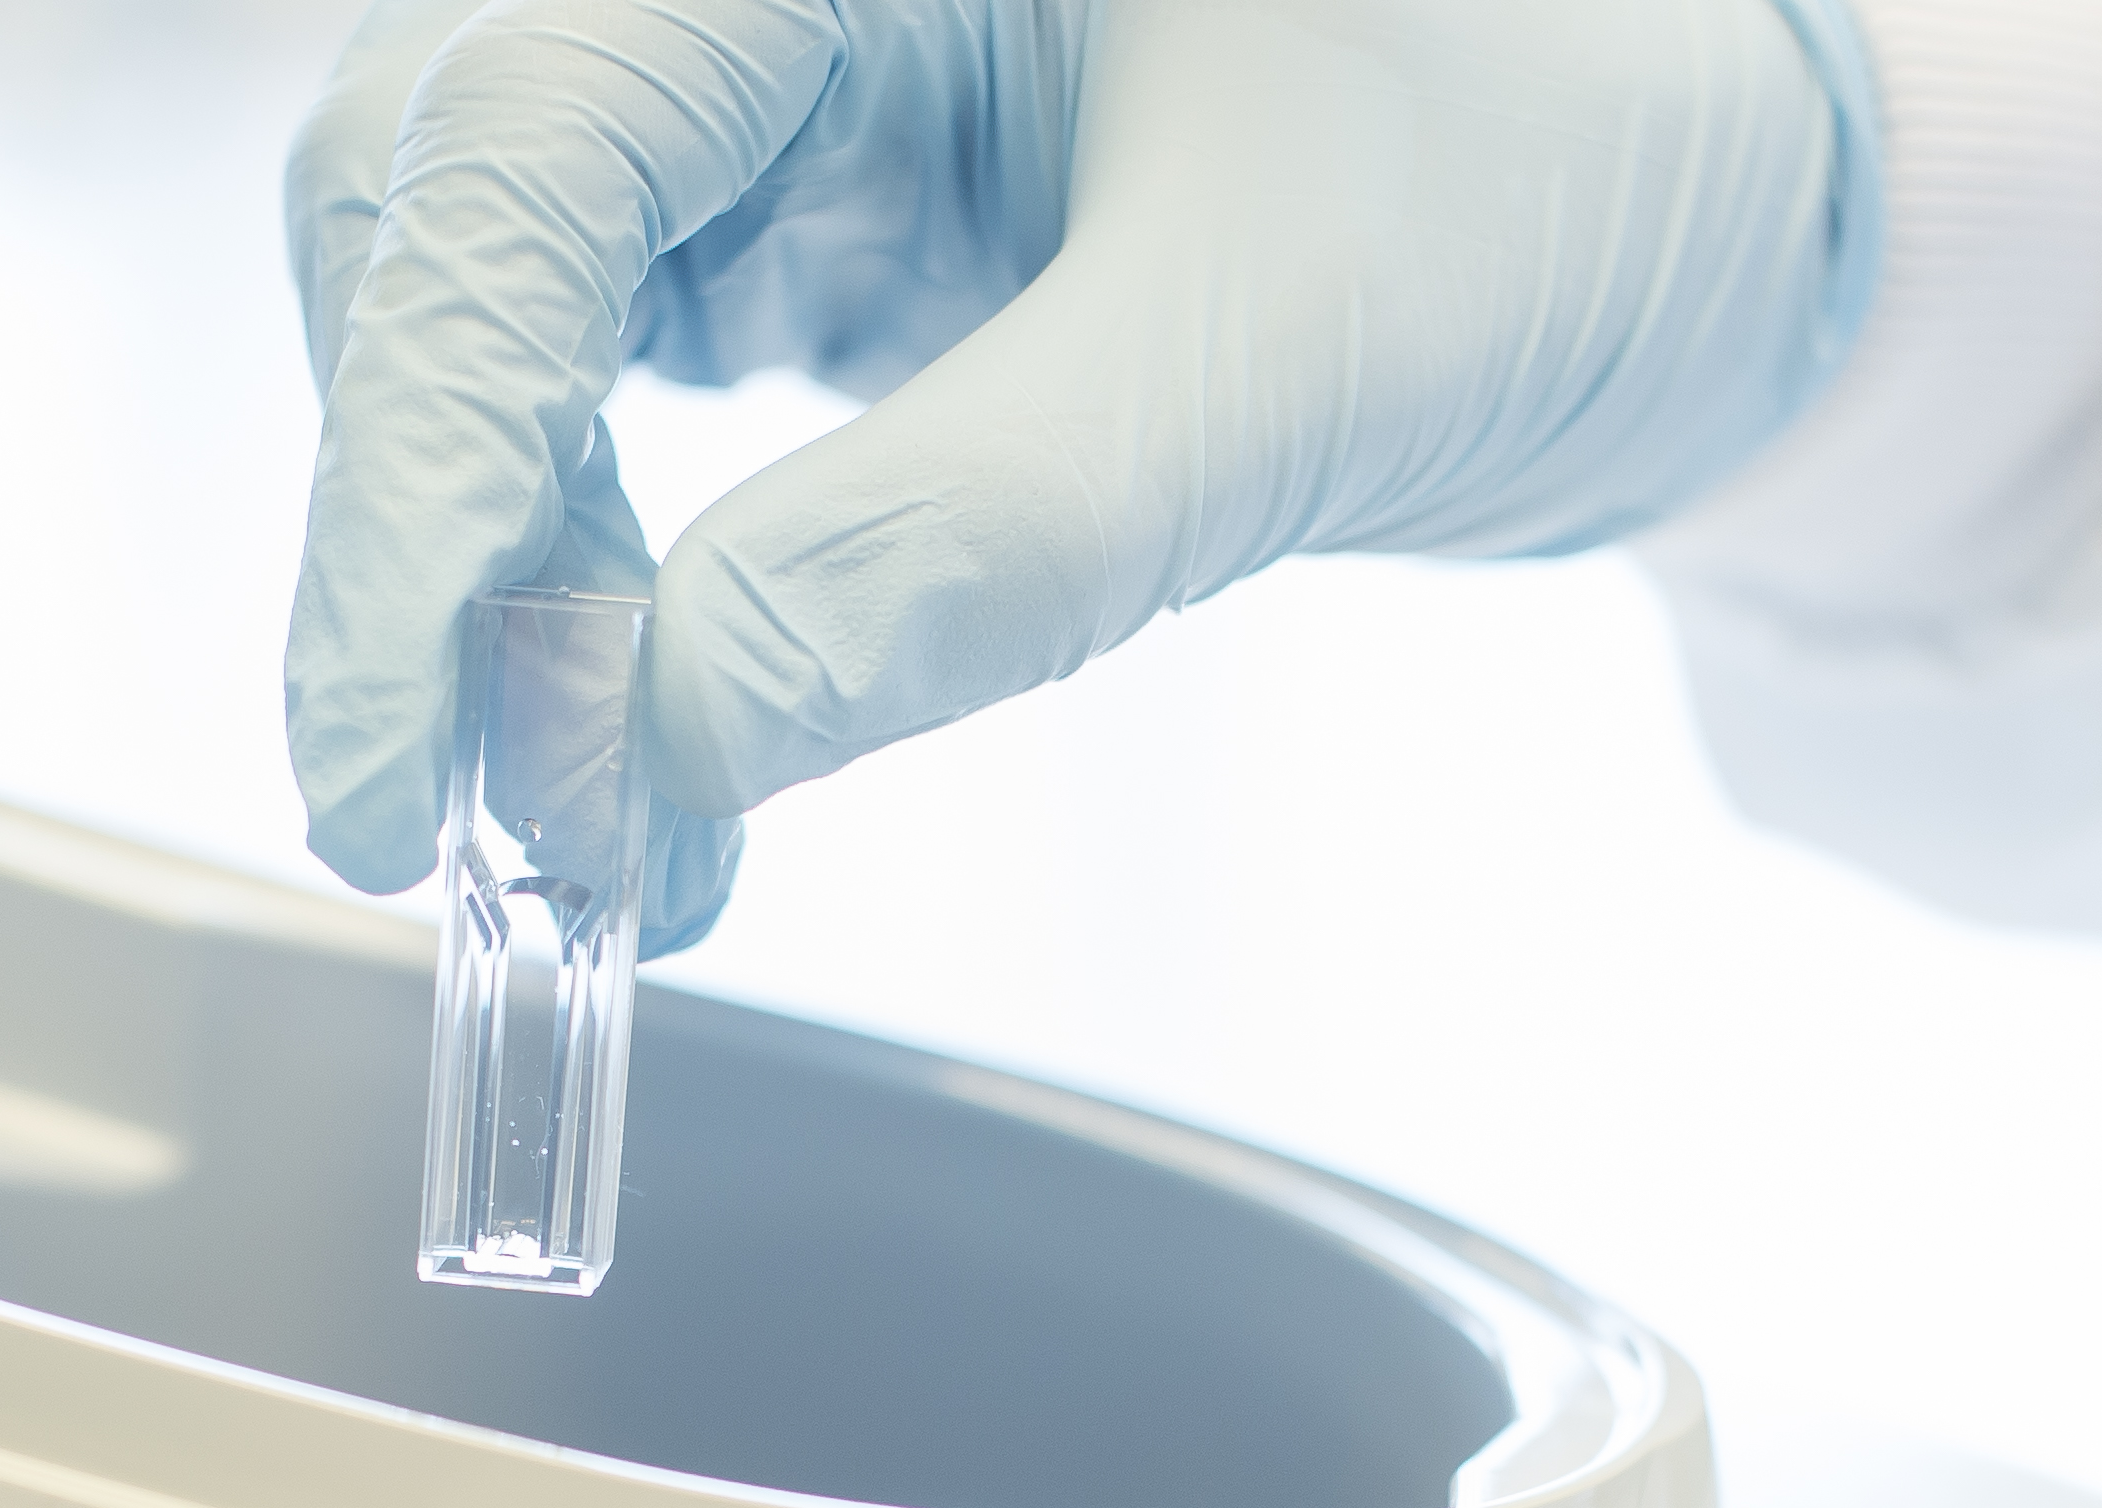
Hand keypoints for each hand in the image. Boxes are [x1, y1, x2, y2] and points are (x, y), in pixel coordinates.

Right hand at [284, 0, 1875, 947]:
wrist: (1699, 178)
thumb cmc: (1556, 164)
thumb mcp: (1279, 352)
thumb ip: (963, 541)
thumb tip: (645, 756)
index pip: (517, 149)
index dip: (422, 469)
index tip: (403, 771)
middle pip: (435, 205)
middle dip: (438, 535)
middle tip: (485, 836)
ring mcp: (771, 65)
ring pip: (487, 297)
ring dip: (506, 576)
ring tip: (611, 825)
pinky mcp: (800, 194)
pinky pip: (604, 364)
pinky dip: (602, 573)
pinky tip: (669, 735)